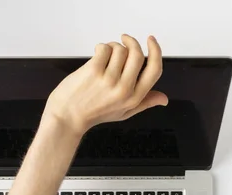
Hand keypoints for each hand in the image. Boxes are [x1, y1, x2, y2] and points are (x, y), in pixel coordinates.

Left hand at [43, 34, 167, 134]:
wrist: (67, 118)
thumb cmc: (93, 114)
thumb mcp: (123, 113)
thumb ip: (144, 102)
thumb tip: (164, 99)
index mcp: (134, 98)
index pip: (155, 69)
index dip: (156, 51)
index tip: (151, 40)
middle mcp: (124, 89)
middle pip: (138, 54)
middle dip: (131, 42)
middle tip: (124, 40)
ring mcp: (108, 80)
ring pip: (120, 49)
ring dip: (113, 47)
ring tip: (105, 56)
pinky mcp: (94, 71)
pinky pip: (104, 47)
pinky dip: (101, 48)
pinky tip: (96, 57)